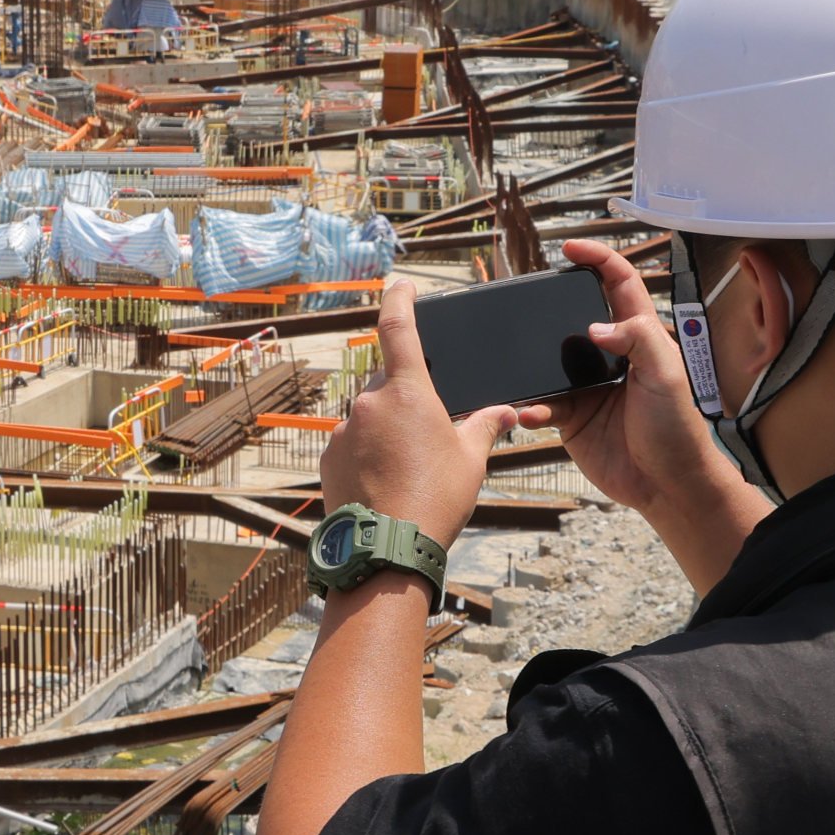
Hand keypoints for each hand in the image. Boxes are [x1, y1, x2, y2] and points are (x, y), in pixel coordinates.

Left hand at [319, 279, 519, 544]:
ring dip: (387, 429)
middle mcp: (369, 403)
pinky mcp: (328, 457)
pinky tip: (386, 482)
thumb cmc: (435, 500)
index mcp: (407, 392)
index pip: (398, 328)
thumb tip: (505, 412)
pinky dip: (368, 452)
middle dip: (407, 398)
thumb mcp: (470, 460)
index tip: (401, 285)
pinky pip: (351, 442)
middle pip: (389, 383)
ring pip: (370, 415)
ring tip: (409, 469)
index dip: (399, 300)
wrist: (388, 549)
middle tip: (429, 433)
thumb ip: (485, 426)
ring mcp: (344, 430)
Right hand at [536, 239, 768, 591]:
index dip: (597, 259)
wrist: (667, 485)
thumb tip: (596, 327)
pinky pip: (543, 404)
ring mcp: (588, 386)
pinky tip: (531, 412)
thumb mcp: (667, 374)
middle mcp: (610, 356)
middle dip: (553, 307)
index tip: (570, 248)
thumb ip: (638, 339)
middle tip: (529, 303)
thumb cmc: (678, 428)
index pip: (619, 283)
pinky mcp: (572, 417)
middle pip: (575, 316)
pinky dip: (533, 407)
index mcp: (639, 336)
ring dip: (535, 363)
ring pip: (551, 361)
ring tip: (520, 363)